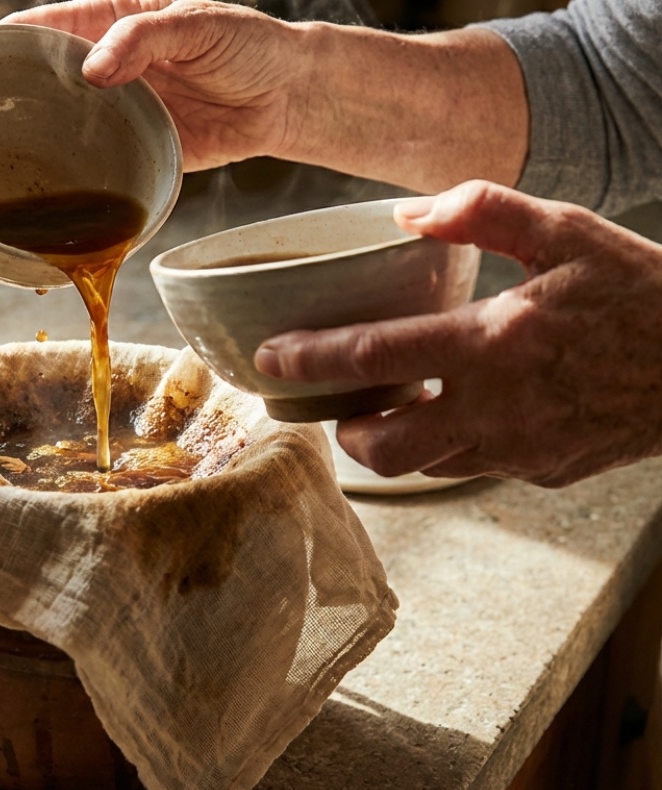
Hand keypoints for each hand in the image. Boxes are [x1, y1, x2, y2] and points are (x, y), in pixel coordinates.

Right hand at [3, 0, 303, 171]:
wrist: (287, 97)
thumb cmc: (246, 44)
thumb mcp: (195, 23)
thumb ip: (142, 39)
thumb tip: (91, 70)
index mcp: (111, 21)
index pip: (47, 26)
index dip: (9, 40)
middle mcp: (107, 68)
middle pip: (46, 80)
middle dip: (14, 95)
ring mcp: (119, 112)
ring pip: (67, 126)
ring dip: (42, 140)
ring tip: (5, 154)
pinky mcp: (137, 151)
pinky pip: (101, 164)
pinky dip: (81, 175)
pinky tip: (57, 183)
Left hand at [253, 180, 661, 486]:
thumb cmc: (642, 292)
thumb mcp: (567, 231)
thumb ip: (482, 213)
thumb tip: (406, 214)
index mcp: (492, 344)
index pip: (372, 360)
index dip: (309, 361)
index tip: (269, 357)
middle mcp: (497, 408)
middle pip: (380, 447)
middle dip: (341, 430)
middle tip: (334, 400)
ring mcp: (520, 450)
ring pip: (422, 466)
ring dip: (391, 441)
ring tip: (387, 405)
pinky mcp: (542, 471)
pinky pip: (471, 468)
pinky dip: (448, 445)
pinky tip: (457, 411)